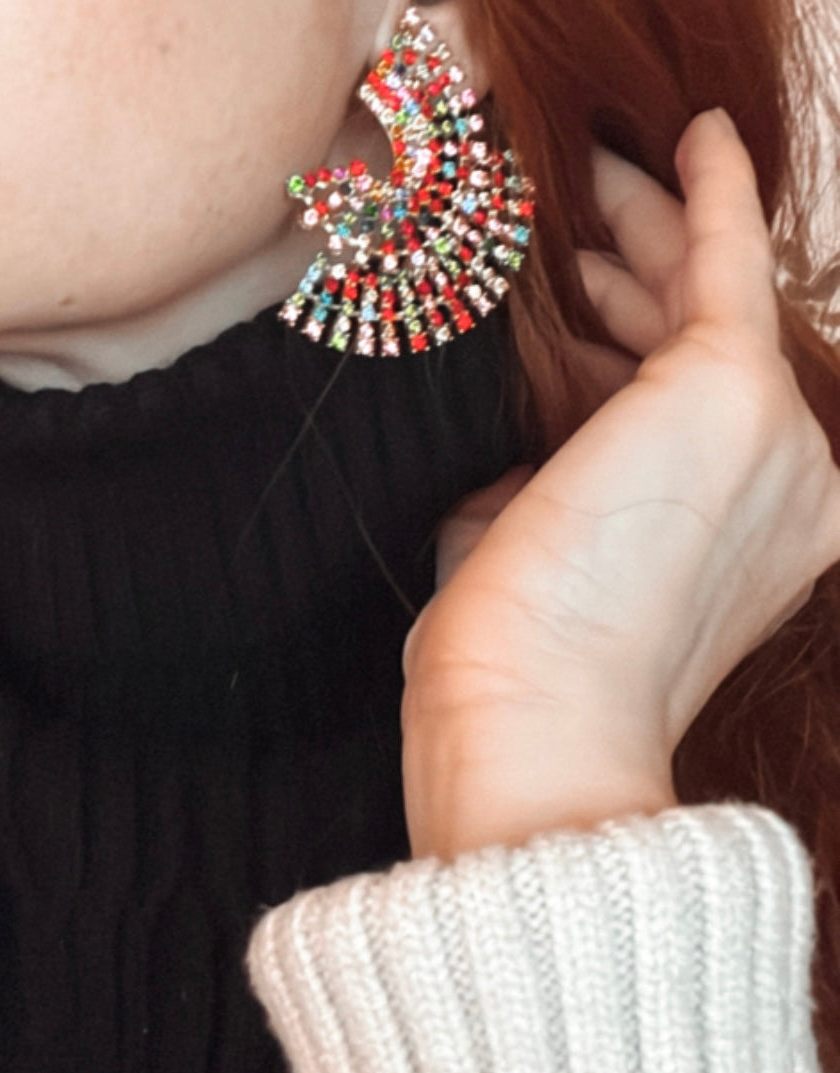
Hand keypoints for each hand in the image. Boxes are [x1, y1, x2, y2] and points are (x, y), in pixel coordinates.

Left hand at [402, 109, 839, 858]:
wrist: (532, 714)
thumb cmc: (517, 667)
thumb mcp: (525, 573)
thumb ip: (531, 497)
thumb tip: (512, 459)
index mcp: (723, 544)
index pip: (670, 420)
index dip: (620, 355)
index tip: (580, 308)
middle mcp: (776, 490)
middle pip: (696, 350)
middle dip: (638, 280)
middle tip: (590, 224)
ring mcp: (772, 441)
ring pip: (703, 303)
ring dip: (648, 235)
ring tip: (603, 181)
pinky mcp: (732, 390)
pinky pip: (725, 258)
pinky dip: (709, 194)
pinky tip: (693, 141)